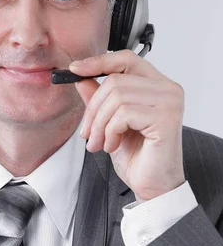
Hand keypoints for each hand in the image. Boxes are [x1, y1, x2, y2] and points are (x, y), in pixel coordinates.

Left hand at [69, 49, 185, 202]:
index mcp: (157, 85)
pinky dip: (110, 132)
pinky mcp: (166, 118)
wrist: (152, 186)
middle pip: (115, 80)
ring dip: (99, 124)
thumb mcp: (110, 123)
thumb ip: (99, 98)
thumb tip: (81, 78)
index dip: (98, 62)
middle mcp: (168, 89)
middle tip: (87, 133)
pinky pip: (124, 114)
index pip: (126, 59)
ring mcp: (170, 102)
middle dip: (93, 109)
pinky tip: (113, 146)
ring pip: (116, 97)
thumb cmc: (137, 157)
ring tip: (99, 143)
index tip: (75, 70)